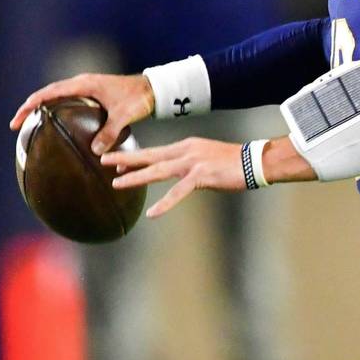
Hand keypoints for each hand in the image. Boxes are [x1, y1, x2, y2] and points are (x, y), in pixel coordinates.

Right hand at [9, 73, 154, 154]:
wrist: (154, 88)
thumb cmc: (139, 98)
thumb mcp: (124, 116)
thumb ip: (110, 132)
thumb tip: (94, 151)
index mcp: (84, 84)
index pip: (49, 93)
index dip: (31, 105)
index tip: (17, 119)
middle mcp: (82, 83)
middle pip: (48, 93)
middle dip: (30, 107)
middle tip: (16, 125)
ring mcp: (87, 87)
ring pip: (57, 96)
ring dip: (43, 107)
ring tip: (31, 125)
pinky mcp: (93, 93)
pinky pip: (68, 100)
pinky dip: (57, 110)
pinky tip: (57, 125)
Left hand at [101, 137, 246, 216]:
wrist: (255, 161)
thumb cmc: (234, 162)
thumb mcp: (207, 158)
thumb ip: (190, 164)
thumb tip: (179, 174)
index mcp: (187, 146)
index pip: (156, 152)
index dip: (135, 157)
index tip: (116, 162)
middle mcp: (186, 151)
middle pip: (150, 156)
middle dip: (126, 159)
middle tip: (104, 161)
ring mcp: (193, 163)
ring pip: (158, 171)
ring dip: (136, 177)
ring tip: (117, 183)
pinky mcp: (202, 176)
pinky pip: (178, 192)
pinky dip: (164, 203)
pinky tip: (152, 213)